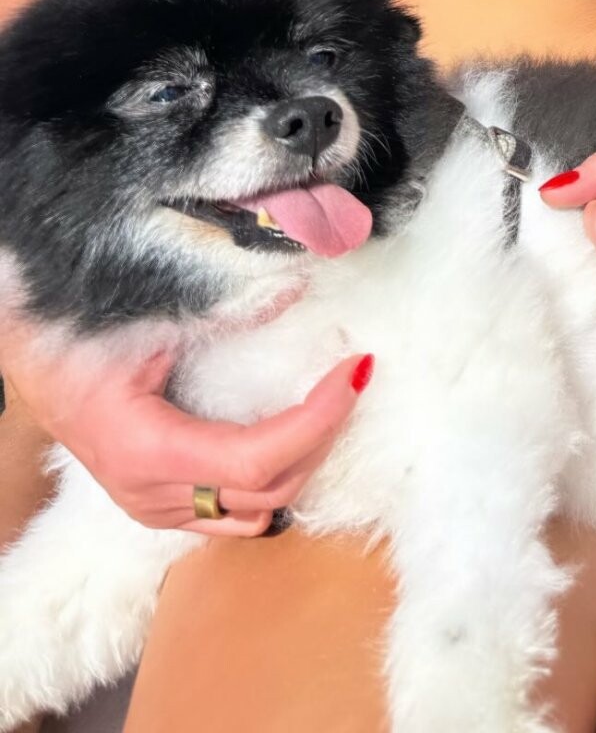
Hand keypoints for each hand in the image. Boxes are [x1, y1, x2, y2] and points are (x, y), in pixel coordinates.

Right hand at [0, 314, 373, 535]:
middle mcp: (153, 495)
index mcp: (147, 451)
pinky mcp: (161, 506)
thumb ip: (221, 309)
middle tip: (352, 376)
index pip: (255, 460)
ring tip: (332, 402)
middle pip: (266, 491)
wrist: (35, 369)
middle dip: (321, 434)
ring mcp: (156, 509)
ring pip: (255, 512)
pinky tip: (294, 433)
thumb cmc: (79, 341)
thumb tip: (296, 288)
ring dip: (304, 461)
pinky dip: (274, 478)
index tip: (353, 372)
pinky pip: (233, 513)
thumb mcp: (147, 319)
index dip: (315, 421)